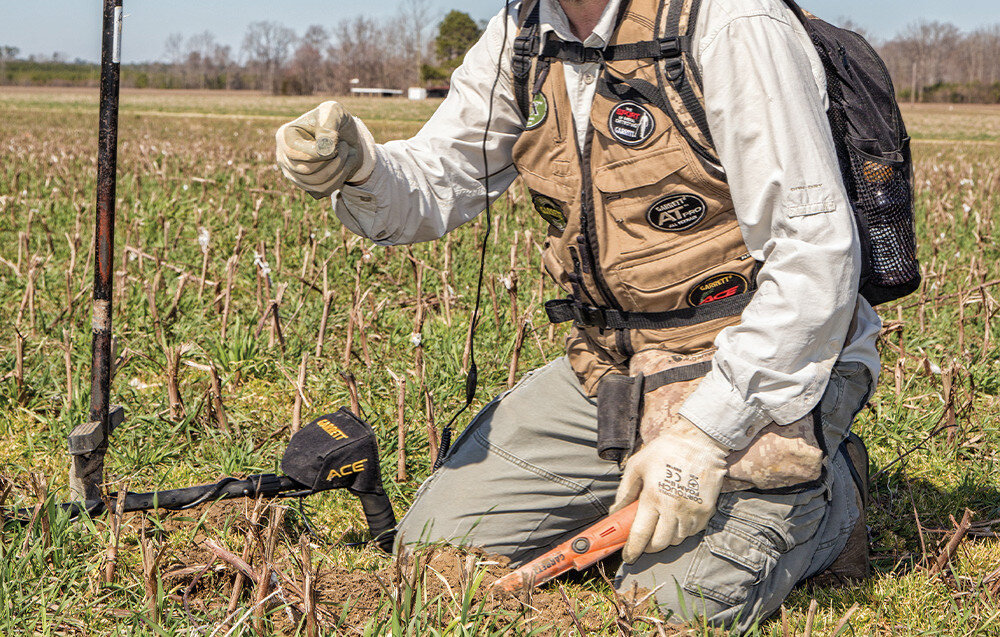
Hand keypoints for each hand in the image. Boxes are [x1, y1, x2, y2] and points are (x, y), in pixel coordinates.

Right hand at [276, 101, 372, 197]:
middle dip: (333, 161)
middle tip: (345, 146)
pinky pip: (323, 191)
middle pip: (305, 171)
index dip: (318, 152)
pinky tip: (344, 166)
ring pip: (316, 183)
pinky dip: (340, 179)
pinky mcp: (307, 186)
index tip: (337, 143)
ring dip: (340, 169)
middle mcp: (284, 157)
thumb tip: (325, 146)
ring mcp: (294, 174)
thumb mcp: (333, 112)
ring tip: (347, 154)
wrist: (346, 138)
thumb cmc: (334, 121)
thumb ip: (328, 123)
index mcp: (285, 136)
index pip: (293, 153)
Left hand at [610, 417, 728, 562]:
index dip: (633, 549)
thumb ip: (625, 491)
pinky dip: (682, 531)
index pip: (640, 534)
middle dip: (649, 547)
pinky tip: (676, 519)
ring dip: (666, 538)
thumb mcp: (637, 466)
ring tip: (660, 525)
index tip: (628, 556)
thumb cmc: (665, 451)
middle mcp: (673, 508)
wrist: (700, 441)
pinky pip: (692, 532)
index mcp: (653, 497)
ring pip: (677, 539)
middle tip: (643, 541)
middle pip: (660, 543)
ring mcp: (692, 511)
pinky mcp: (707, 511)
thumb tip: (615, 512)